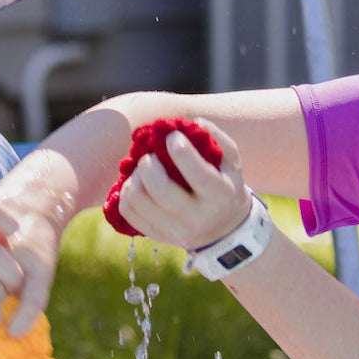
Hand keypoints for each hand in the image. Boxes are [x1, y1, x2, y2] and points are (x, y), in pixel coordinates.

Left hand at [115, 121, 251, 252]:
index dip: (180, 151)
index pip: (198, 174)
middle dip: (148, 164)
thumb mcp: (231, 163)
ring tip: (143, 169)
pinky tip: (137, 183)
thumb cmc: (225, 185)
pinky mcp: (157, 236)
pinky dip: (126, 192)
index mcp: (220, 196)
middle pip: (160, 189)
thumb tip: (195, 122)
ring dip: (134, 177)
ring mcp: (175, 231)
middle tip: (150, 155)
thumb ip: (217, 139)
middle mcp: (197, 217)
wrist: (224, 230)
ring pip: (138, 200)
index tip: (172, 136)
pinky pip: (128, 212)